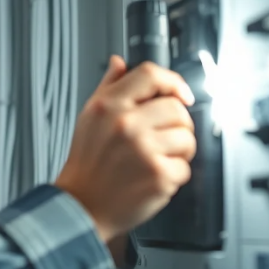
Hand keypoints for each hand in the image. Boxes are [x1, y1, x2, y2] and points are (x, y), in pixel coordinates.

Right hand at [54, 55, 196, 243]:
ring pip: (187, 138)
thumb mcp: (89, 117)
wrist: (81, 206)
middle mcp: (127, 124)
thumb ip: (108, 86)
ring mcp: (144, 150)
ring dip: (180, 151)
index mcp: (109, 105)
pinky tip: (153, 177)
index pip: (151, 75)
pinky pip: (185, 168)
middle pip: (177, 108)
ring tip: (157, 159)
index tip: (182, 95)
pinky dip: (174, 176)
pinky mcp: (159, 176)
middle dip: (177, 124)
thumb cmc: (87, 163)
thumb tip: (119, 62)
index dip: (173, 82)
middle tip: (163, 138)